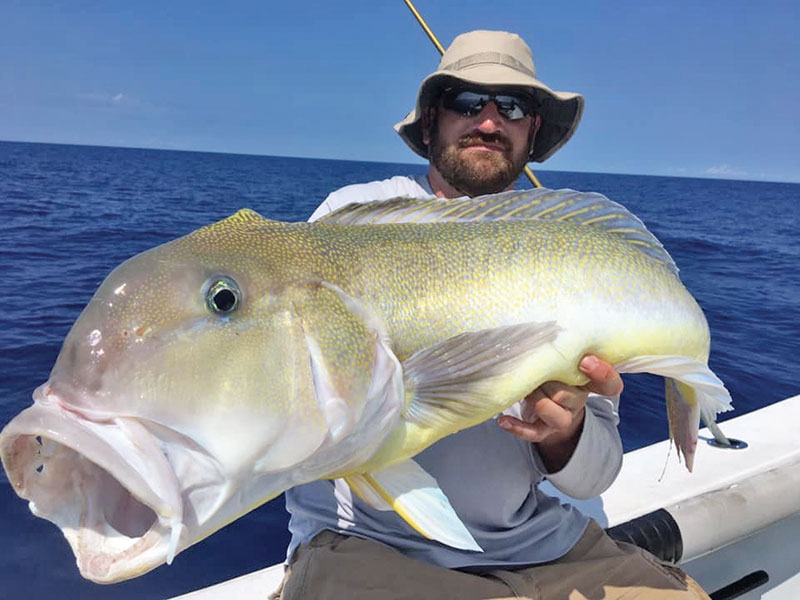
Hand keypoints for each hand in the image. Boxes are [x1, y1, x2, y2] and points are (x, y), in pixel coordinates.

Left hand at [497, 355, 622, 469]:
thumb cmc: (548, 373)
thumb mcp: (556, 359)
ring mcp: (562, 418)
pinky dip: (518, 427)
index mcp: (586, 381)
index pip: (609, 384)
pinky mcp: (544, 431)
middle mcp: (577, 400)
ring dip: (538, 402)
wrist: (541, 404)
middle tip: (533, 369)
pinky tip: (503, 420)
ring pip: (557, 416)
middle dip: (548, 383)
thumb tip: (541, 328)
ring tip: (525, 390)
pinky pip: (534, 433)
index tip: (585, 360)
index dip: (603, 374)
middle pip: (570, 395)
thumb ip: (556, 348)